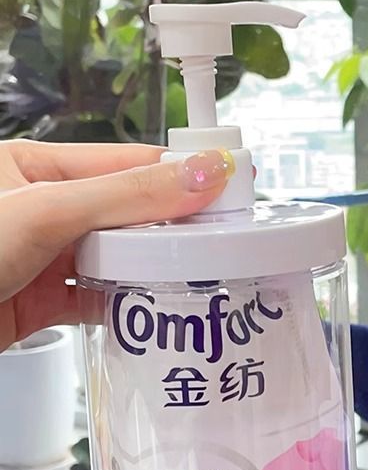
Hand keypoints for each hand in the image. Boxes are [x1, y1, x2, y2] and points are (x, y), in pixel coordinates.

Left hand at [0, 140, 232, 350]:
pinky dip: (125, 305)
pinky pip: (96, 298)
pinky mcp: (40, 303)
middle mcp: (42, 210)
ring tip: (195, 271)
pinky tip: (149, 308)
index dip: (181, 170)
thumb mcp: (45, 212)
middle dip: (172, 224)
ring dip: (150, 268)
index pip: (126, 162)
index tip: (229, 180)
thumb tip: (196, 175)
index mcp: (35, 167)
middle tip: (222, 234)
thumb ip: (123, 195)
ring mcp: (43, 258)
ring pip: (115, 258)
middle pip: (128, 212)